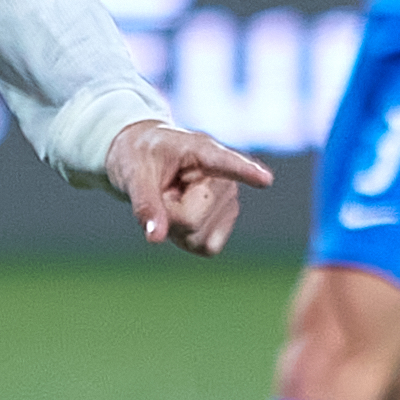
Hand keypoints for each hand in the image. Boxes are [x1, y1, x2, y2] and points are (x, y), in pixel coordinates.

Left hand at [105, 119, 271, 255]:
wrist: (145, 160)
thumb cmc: (140, 157)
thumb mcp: (134, 175)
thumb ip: (145, 205)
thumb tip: (155, 238)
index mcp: (202, 151)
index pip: (226, 163)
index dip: (246, 172)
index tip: (265, 179)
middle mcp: (224, 176)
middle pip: (192, 219)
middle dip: (168, 215)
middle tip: (162, 192)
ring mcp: (229, 200)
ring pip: (199, 237)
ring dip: (177, 228)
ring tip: (172, 200)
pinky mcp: (226, 221)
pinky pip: (207, 248)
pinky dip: (187, 240)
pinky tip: (182, 218)